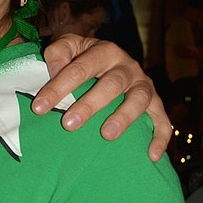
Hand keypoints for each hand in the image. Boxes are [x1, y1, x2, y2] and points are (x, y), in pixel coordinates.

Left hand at [33, 35, 171, 161]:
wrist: (111, 60)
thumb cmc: (83, 58)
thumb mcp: (69, 46)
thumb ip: (58, 53)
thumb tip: (55, 70)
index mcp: (105, 51)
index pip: (80, 68)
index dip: (59, 87)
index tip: (39, 107)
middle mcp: (128, 67)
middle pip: (111, 84)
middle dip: (89, 105)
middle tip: (68, 124)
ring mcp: (143, 85)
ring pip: (139, 99)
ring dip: (124, 117)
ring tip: (106, 135)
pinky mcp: (156, 104)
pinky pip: (162, 120)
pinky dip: (160, 137)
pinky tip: (150, 156)